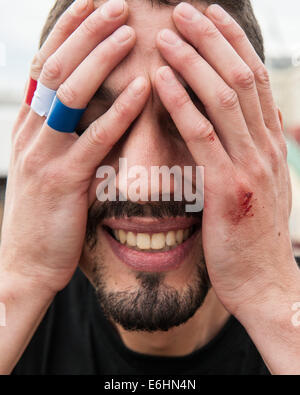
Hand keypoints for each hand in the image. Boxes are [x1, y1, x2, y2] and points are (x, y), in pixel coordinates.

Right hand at [0, 0, 149, 293]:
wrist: (25, 262)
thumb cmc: (44, 214)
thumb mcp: (46, 166)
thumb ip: (63, 136)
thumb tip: (90, 108)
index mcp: (29, 127)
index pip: (45, 65)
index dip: (67, 30)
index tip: (92, 2)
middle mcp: (31, 133)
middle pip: (56, 68)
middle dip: (84, 31)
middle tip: (115, 2)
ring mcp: (44, 156)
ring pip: (69, 94)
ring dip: (100, 58)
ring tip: (127, 30)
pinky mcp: (63, 183)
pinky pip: (93, 139)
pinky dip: (118, 112)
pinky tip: (142, 89)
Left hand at [155, 2, 297, 314]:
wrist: (264, 283)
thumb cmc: (254, 237)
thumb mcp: (263, 188)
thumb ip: (257, 152)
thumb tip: (256, 120)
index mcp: (271, 145)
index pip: (255, 79)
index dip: (233, 42)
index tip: (210, 16)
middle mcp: (265, 148)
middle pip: (242, 77)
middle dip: (213, 38)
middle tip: (185, 9)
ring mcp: (250, 166)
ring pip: (224, 98)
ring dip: (195, 61)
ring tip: (168, 32)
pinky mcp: (228, 189)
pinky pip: (202, 136)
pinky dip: (182, 103)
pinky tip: (161, 80)